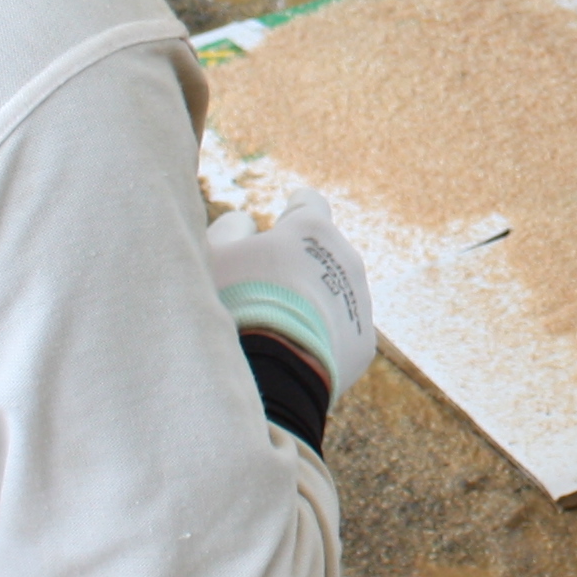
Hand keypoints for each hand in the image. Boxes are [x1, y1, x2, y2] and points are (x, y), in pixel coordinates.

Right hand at [209, 190, 376, 400]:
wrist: (272, 373)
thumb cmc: (234, 304)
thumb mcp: (213, 256)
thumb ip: (229, 230)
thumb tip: (245, 222)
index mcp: (312, 228)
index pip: (309, 203)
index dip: (294, 210)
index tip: (285, 221)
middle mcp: (346, 257)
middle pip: (323, 252)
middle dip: (300, 262)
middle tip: (266, 286)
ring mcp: (360, 300)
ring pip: (335, 292)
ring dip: (313, 300)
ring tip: (277, 325)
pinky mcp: (362, 342)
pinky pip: (340, 331)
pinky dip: (321, 336)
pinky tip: (293, 351)